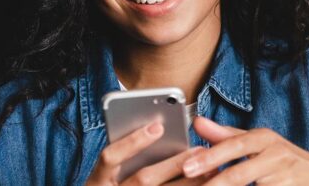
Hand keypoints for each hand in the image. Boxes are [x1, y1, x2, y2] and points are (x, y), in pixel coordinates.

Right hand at [86, 121, 216, 184]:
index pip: (110, 158)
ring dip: (188, 183)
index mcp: (97, 181)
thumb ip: (127, 158)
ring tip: (211, 169)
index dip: (133, 142)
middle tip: (200, 149)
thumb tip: (161, 132)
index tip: (158, 127)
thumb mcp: (110, 176)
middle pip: (143, 179)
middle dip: (174, 164)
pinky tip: (206, 185)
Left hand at [183, 117, 308, 184]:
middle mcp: (276, 155)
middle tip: (190, 181)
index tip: (187, 167)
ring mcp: (283, 177)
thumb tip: (197, 123)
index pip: (234, 146)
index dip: (210, 157)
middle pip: (239, 172)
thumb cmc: (286, 161)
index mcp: (265, 138)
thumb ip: (227, 136)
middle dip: (214, 182)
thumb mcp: (259, 143)